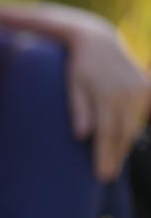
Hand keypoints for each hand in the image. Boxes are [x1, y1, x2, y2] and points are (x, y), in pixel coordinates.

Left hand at [66, 16, 150, 180]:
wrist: (98, 40)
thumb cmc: (79, 67)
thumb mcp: (73, 86)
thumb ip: (79, 110)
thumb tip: (82, 136)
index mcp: (108, 95)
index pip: (107, 133)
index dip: (105, 156)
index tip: (101, 176)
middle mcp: (129, 93)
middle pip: (123, 134)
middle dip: (116, 156)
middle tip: (107, 177)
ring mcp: (141, 89)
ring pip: (134, 126)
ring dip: (124, 145)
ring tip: (113, 164)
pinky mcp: (146, 86)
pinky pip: (140, 115)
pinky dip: (132, 130)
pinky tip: (123, 143)